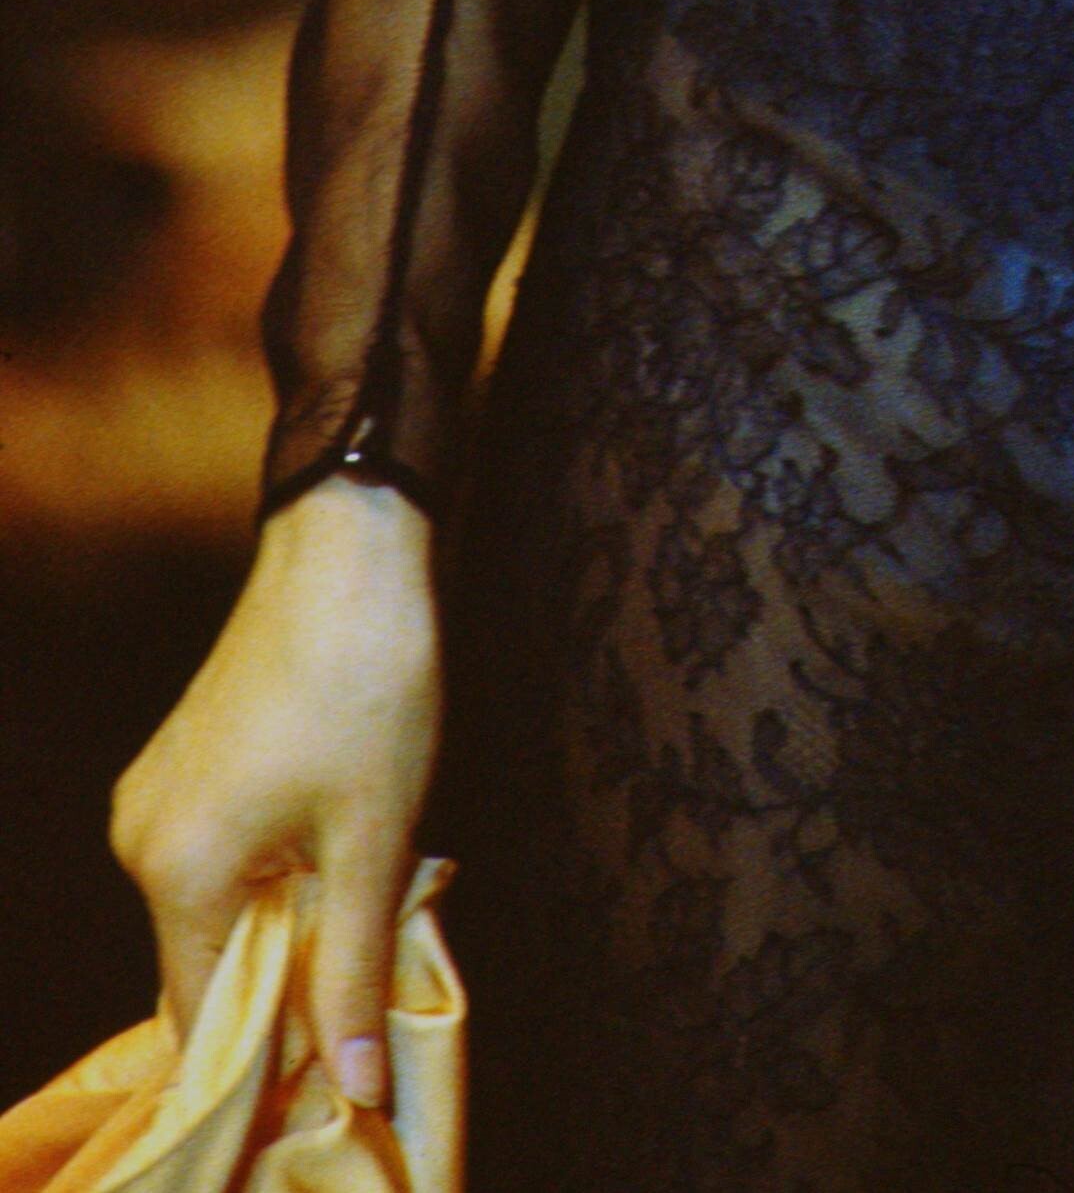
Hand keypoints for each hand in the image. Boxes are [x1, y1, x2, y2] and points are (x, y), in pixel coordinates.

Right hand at [109, 475, 440, 1105]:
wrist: (351, 546)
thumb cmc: (369, 684)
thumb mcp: (374, 839)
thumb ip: (352, 970)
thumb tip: (354, 1086)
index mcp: (176, 872)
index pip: (204, 1019)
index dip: (269, 1053)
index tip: (335, 1057)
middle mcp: (141, 840)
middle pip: (209, 960)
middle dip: (286, 975)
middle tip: (369, 960)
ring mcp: (152, 794)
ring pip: (217, 904)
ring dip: (286, 915)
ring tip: (364, 884)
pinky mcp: (178, 760)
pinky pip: (217, 853)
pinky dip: (271, 868)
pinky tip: (335, 837)